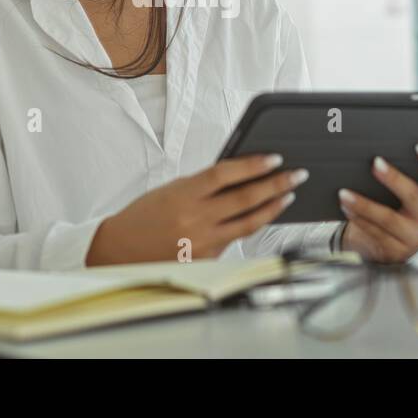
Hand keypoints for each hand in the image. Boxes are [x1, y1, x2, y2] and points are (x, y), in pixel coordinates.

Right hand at [85, 153, 306, 265]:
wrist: (120, 250)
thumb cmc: (143, 216)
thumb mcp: (171, 190)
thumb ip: (203, 185)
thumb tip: (239, 175)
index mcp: (184, 194)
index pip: (226, 173)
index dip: (254, 165)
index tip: (274, 159)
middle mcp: (195, 218)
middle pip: (246, 198)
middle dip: (277, 184)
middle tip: (296, 175)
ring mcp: (203, 241)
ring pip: (249, 222)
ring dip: (273, 207)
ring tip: (288, 195)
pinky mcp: (206, 259)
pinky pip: (235, 241)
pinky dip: (251, 226)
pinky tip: (263, 216)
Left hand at [339, 144, 417, 262]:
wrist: (378, 248)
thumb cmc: (388, 210)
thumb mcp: (398, 198)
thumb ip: (394, 181)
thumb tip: (371, 158)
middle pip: (413, 195)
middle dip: (393, 178)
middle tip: (375, 163)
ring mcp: (415, 238)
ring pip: (389, 218)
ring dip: (364, 204)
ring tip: (344, 193)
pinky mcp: (397, 252)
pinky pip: (375, 232)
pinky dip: (358, 218)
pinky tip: (346, 208)